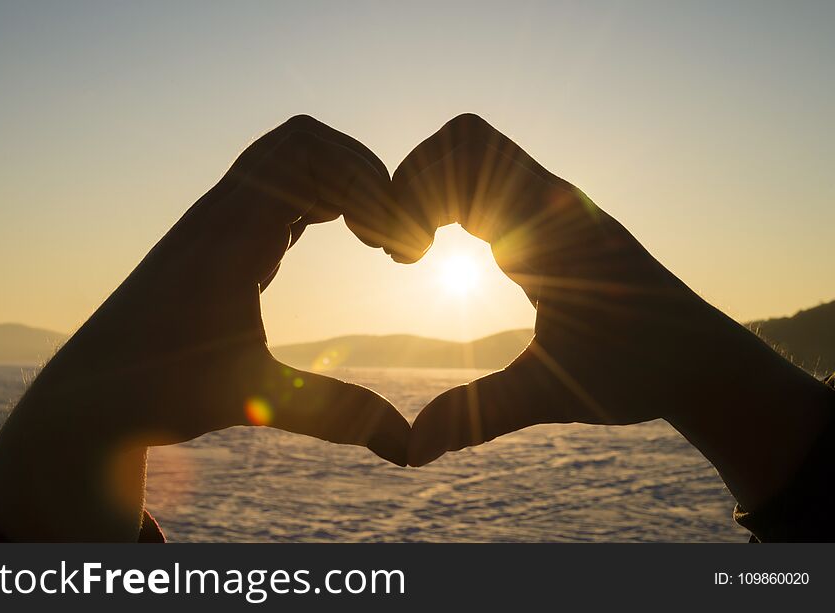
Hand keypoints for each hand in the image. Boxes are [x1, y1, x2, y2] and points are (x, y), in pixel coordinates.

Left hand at [0, 116, 412, 539]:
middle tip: (390, 234)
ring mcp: (217, 221)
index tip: (398, 249)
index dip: (371, 188)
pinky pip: (276, 188)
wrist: (89, 394)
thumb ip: (336, 414)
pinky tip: (342, 236)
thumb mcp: (255, 398)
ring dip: (341, 183)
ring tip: (374, 238)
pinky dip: (320, 197)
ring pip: (288, 159)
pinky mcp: (219, 237)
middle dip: (363, 174)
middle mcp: (221, 213)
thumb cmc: (160, 393)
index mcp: (230, 235)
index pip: (310, 157)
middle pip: (304, 141)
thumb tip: (410, 447)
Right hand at [397, 115, 831, 511]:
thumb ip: (479, 413)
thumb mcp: (552, 394)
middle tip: (401, 254)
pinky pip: (490, 181)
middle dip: (412, 184)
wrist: (700, 361)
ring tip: (414, 254)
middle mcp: (552, 201)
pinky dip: (451, 202)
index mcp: (550, 226)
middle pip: (463, 141)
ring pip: (475, 155)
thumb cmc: (639, 373)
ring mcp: (552, 206)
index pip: (467, 151)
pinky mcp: (551, 221)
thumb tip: (409, 451)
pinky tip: (442, 253)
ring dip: (430, 190)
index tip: (406, 259)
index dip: (414, 189)